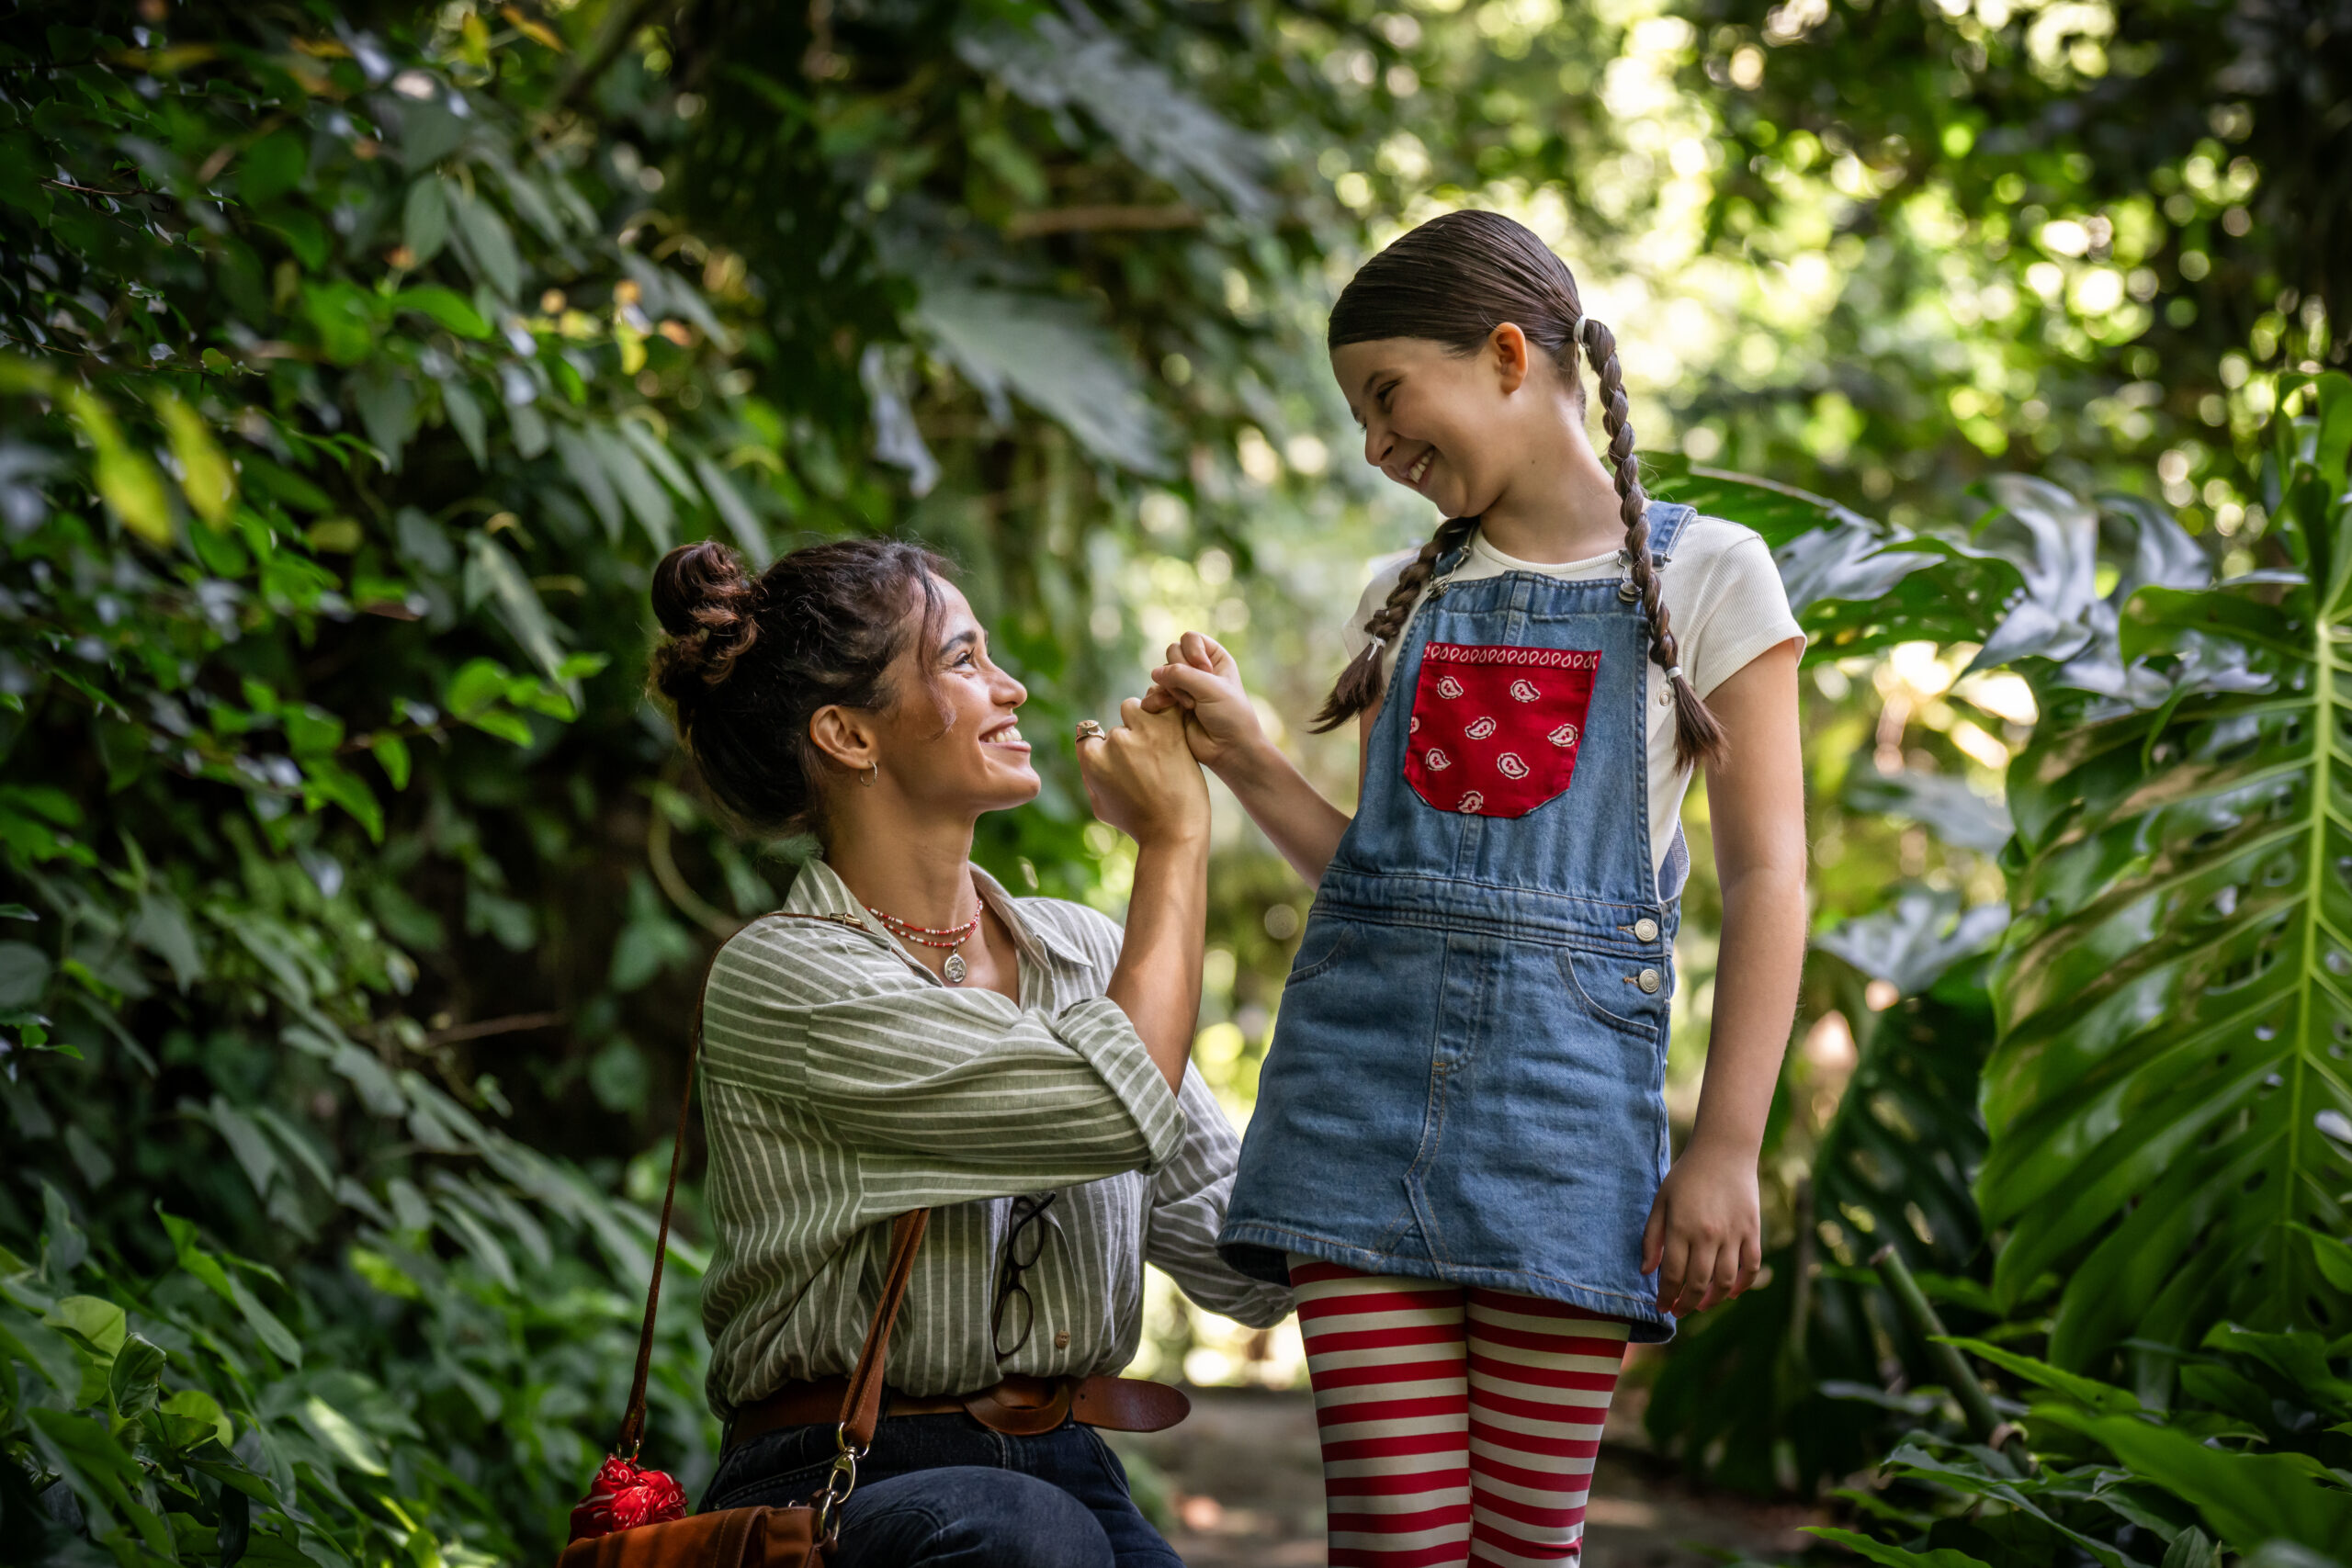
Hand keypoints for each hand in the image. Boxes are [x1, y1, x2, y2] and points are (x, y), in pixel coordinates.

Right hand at [1075, 698, 1209, 848]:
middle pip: (1117, 726)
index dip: (1105, 747)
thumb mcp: (1099, 804)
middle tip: (1149, 764)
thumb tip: (1089, 750)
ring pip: (1135, 708)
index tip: (1124, 762)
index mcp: (1093, 758)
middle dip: (1128, 738)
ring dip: (1145, 721)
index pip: (1089, 734)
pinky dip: (1168, 710)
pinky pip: (1164, 704)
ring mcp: (1142, 732)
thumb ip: (1090, 773)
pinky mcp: (1169, 729)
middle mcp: (1114, 741)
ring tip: (1162, 748)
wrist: (1173, 832)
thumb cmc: (1136, 823)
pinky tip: (1174, 728)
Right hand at [1140, 632, 1265, 771]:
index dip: (1192, 653)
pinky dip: (1157, 701)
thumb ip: (1181, 674)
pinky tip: (1167, 711)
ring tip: (1189, 707)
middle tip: (1196, 694)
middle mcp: (1197, 669)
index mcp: (1214, 658)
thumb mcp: (1210, 688)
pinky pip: (1153, 694)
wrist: (1228, 749)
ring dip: (1172, 690)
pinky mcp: (1170, 706)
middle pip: (1172, 653)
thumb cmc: (1229, 715)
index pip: (1190, 639)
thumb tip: (1155, 674)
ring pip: (1161, 674)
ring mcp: (1182, 687)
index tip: (1205, 672)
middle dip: (1180, 673)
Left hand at [1640, 1139, 1761, 1316]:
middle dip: (1685, 1304)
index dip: (1666, 1296)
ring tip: (1700, 1305)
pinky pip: (1750, 1267)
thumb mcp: (1661, 1202)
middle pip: (1698, 1284)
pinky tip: (1731, 1293)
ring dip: (1712, 1300)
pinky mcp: (1752, 1231)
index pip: (1672, 1275)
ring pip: (1725, 1281)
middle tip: (1678, 1311)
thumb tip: (1646, 1272)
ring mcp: (1733, 1234)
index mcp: (1681, 1228)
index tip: (1662, 1307)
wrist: (1723, 1151)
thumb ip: (1652, 1237)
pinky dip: (1742, 1285)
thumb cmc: (1686, 1176)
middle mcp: (1708, 1235)